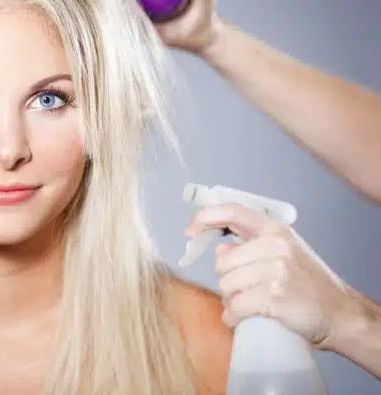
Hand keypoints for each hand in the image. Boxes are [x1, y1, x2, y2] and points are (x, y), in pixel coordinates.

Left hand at [186, 202, 358, 348]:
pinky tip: (240, 318)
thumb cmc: (307, 284)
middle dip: (227, 281)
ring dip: (230, 300)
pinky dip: (233, 316)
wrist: (340, 313)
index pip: (231, 212)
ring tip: (248, 304)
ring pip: (225, 285)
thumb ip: (249, 246)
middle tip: (244, 291)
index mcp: (274, 230)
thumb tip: (220, 249)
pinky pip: (235, 306)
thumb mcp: (282, 254)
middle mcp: (274, 245)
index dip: (205, 218)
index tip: (190, 230)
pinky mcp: (273, 296)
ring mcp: (275, 270)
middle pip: (222, 262)